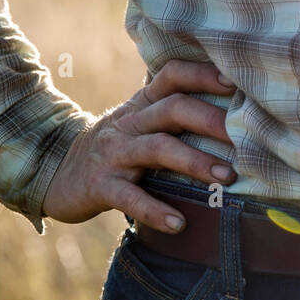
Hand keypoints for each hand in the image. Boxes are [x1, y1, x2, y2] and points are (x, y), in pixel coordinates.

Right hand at [42, 60, 238, 231]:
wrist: (56, 172)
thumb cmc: (117, 147)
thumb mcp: (140, 121)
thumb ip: (173, 110)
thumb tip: (232, 107)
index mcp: (141, 104)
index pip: (171, 76)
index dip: (202, 75)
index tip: (236, 82)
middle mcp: (129, 123)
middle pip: (172, 109)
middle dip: (209, 119)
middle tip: (243, 135)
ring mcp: (114, 154)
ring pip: (157, 149)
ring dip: (194, 162)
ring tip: (225, 177)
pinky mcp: (101, 186)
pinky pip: (129, 198)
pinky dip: (155, 211)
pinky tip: (178, 224)